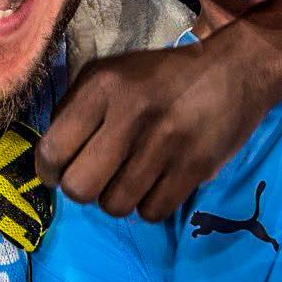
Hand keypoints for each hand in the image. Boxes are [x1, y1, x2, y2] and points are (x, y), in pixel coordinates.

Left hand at [37, 32, 267, 219]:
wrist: (232, 69)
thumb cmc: (161, 75)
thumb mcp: (110, 73)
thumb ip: (75, 108)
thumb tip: (49, 159)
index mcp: (103, 86)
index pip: (54, 149)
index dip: (48, 170)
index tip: (57, 172)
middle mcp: (130, 114)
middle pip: (80, 188)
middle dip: (82, 188)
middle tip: (96, 176)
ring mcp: (165, 143)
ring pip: (115, 206)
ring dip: (118, 197)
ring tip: (130, 176)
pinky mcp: (195, 166)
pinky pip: (152, 212)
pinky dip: (149, 204)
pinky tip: (156, 182)